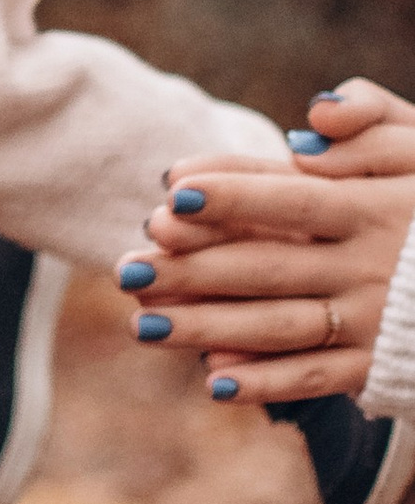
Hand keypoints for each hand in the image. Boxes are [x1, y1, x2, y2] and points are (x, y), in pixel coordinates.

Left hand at [118, 86, 414, 403]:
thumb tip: (307, 127)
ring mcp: (372, 321)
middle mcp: (369, 267)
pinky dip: (268, 382)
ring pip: (280, 326)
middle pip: (269, 268)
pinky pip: (318, 376)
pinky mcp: (378, 365)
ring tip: (143, 324)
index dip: (236, 194)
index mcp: (372, 209)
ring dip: (210, 328)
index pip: (293, 200)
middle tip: (126, 269)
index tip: (171, 189)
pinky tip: (215, 380)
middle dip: (194, 271)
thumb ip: (370, 121)